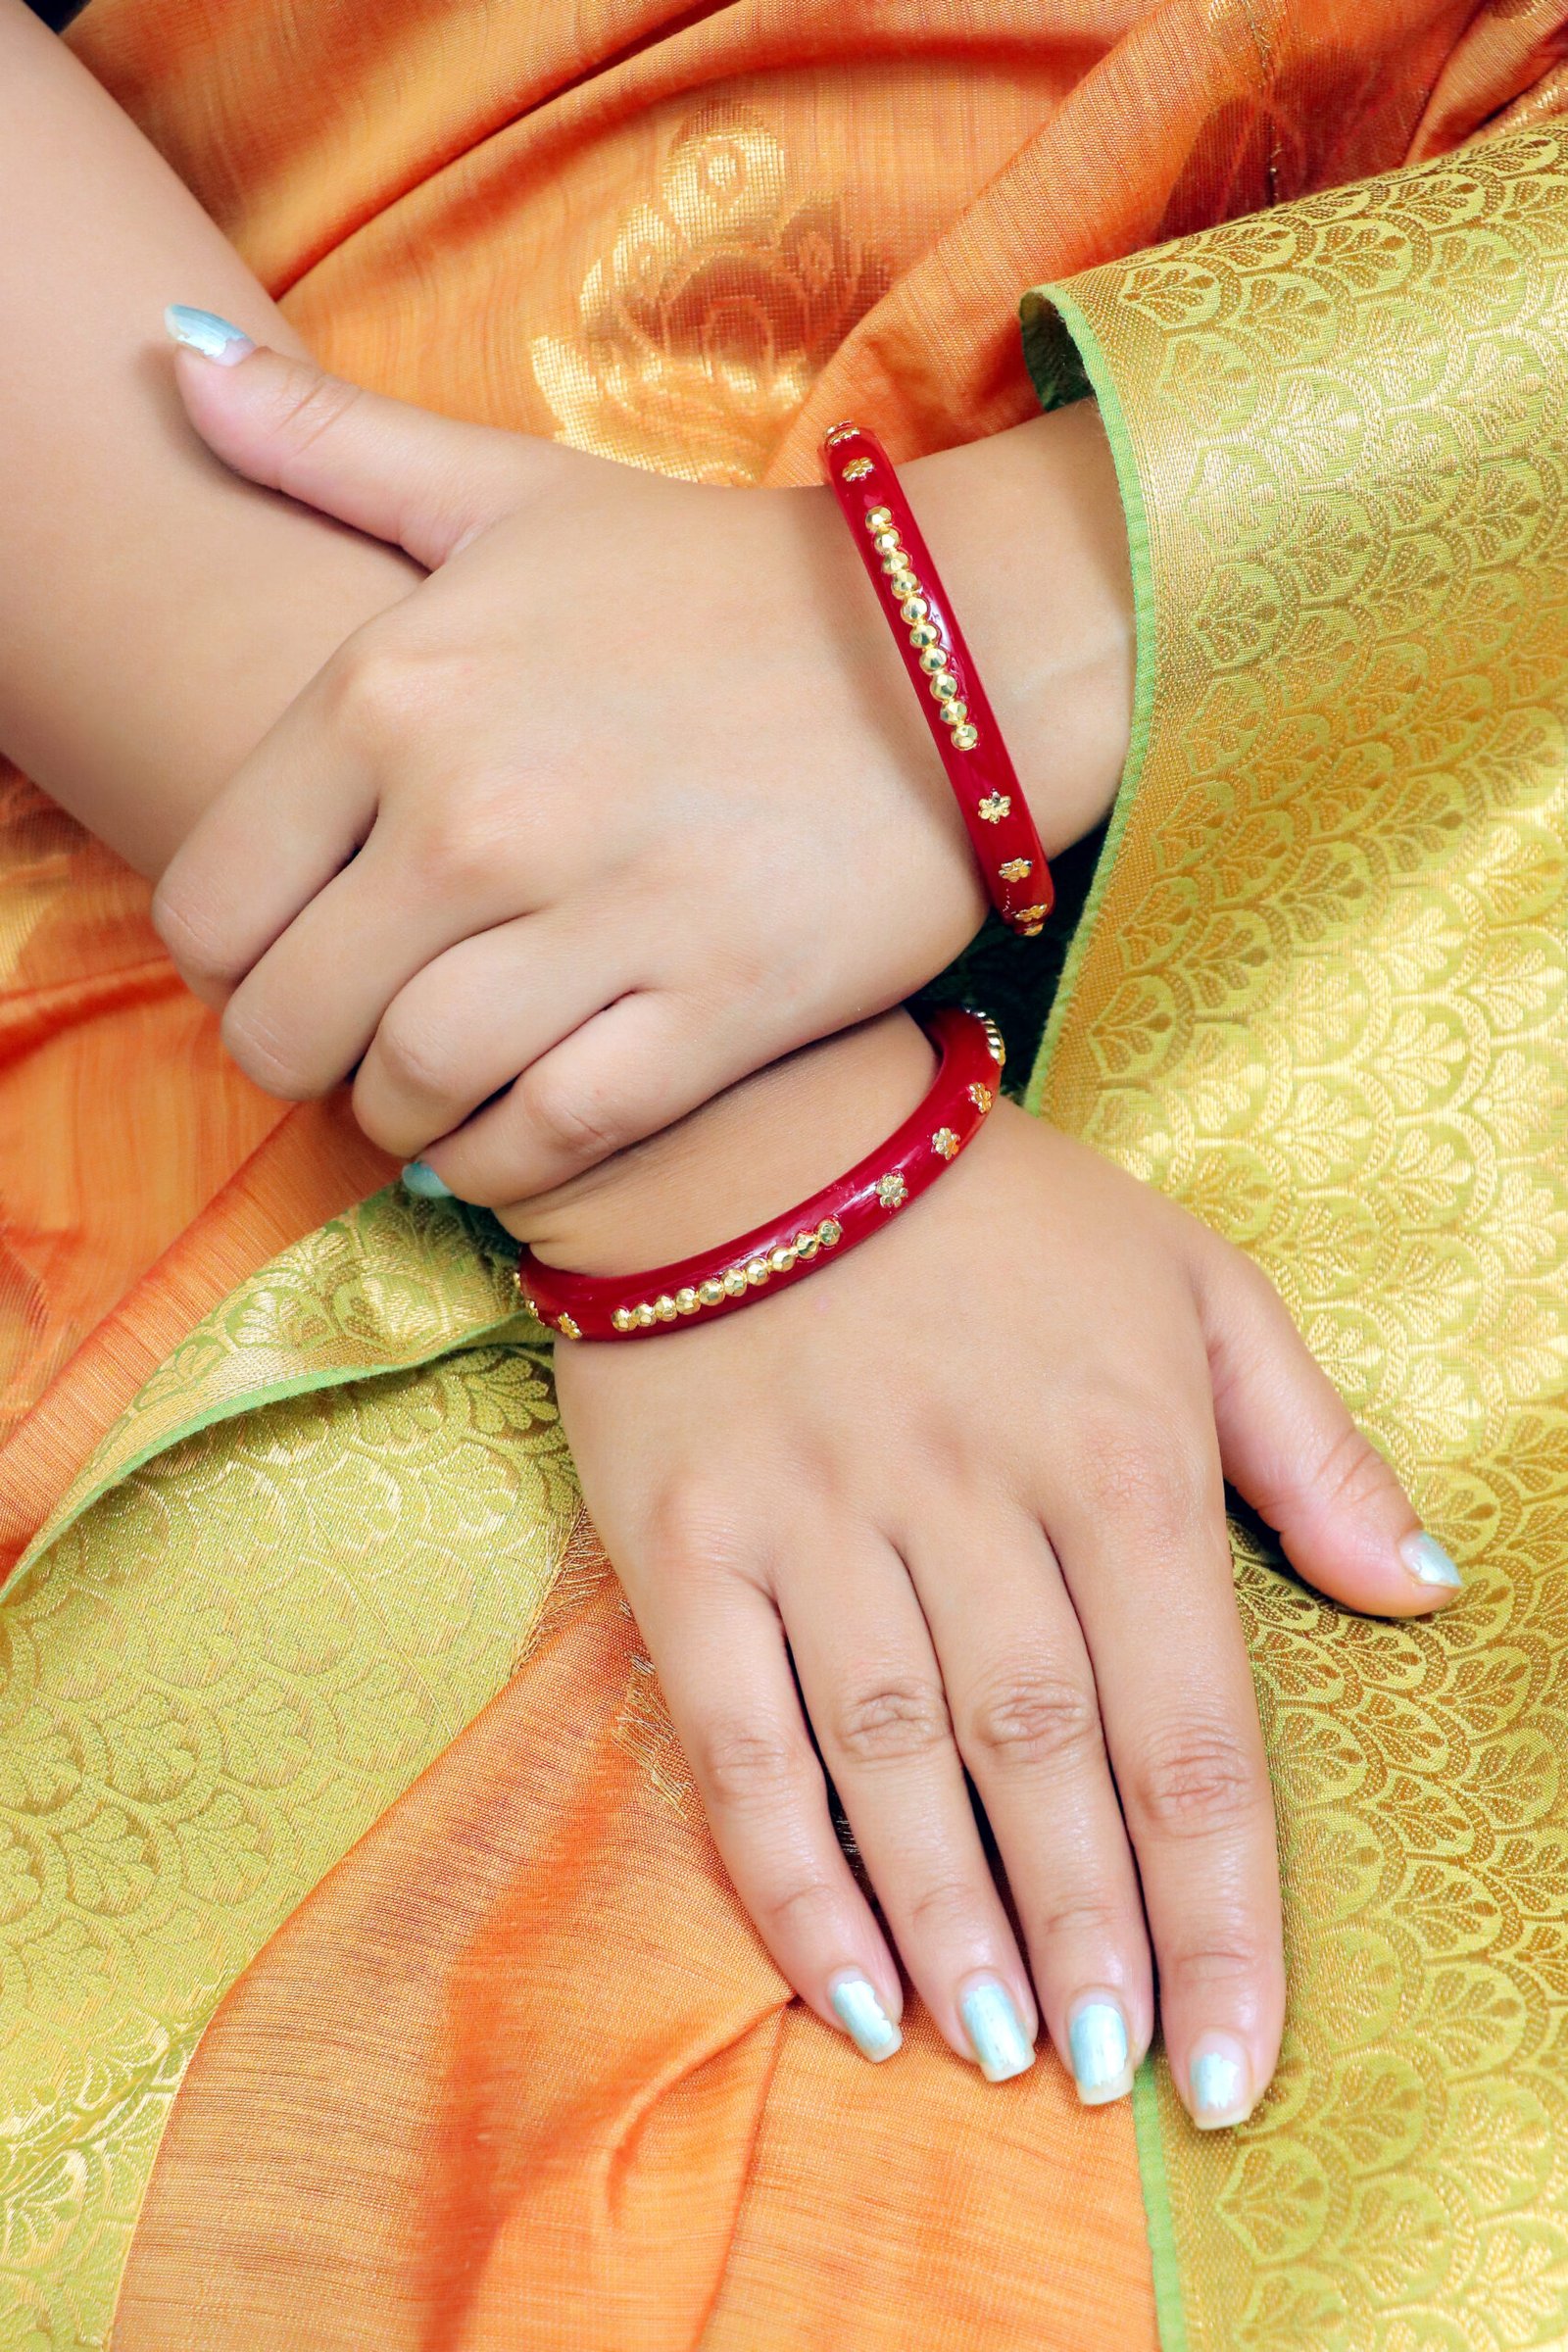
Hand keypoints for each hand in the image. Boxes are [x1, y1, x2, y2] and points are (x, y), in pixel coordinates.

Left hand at [151, 338, 1131, 1206]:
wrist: (958, 649)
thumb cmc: (718, 580)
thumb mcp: (517, 492)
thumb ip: (335, 445)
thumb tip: (175, 364)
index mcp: (396, 689)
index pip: (213, 903)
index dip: (230, 966)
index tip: (288, 969)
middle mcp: (478, 807)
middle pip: (295, 1020)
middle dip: (306, 1061)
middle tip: (356, 1054)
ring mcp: (603, 910)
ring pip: (417, 1087)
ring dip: (408, 1118)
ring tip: (436, 1098)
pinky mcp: (718, 1002)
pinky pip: (553, 1134)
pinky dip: (509, 1162)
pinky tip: (514, 1135)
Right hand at [529, 1014, 1461, 2117]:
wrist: (748, 1125)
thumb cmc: (996, 1216)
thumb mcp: (1194, 1283)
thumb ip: (1313, 1444)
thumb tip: (1422, 1589)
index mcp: (1117, 1451)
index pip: (1189, 1726)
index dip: (1219, 1911)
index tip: (1232, 2056)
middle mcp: (970, 1499)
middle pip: (1047, 1762)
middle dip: (1094, 1936)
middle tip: (1111, 2076)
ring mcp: (816, 1523)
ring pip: (899, 1764)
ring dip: (955, 1924)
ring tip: (998, 2051)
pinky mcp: (688, 1543)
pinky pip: (739, 1734)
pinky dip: (792, 1870)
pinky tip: (845, 1981)